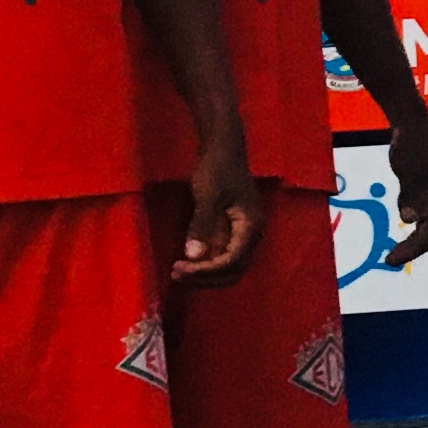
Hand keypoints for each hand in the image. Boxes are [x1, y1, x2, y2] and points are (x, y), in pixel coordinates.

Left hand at [168, 134, 261, 286]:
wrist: (223, 149)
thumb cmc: (217, 168)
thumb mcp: (208, 195)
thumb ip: (202, 225)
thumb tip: (193, 256)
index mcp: (251, 226)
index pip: (232, 261)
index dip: (207, 271)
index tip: (181, 269)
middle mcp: (251, 236)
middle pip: (233, 271)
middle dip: (205, 278)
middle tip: (176, 274)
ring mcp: (243, 235)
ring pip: (228, 268)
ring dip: (205, 275)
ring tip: (178, 271)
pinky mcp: (232, 232)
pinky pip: (222, 258)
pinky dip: (206, 265)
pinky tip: (187, 262)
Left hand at [381, 119, 427, 268]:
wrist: (413, 124)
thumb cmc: (410, 145)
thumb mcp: (407, 171)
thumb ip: (410, 195)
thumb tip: (409, 219)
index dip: (413, 248)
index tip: (392, 260)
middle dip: (414, 249)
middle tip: (390, 260)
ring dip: (414, 241)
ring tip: (394, 253)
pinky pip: (425, 215)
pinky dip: (413, 228)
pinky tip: (400, 230)